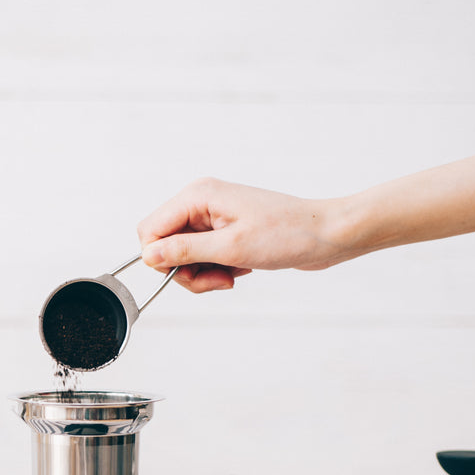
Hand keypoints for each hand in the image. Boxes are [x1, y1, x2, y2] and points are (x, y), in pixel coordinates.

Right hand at [137, 178, 357, 292]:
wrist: (326, 235)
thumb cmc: (287, 235)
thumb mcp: (231, 248)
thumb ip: (184, 250)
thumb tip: (148, 255)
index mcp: (198, 196)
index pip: (150, 229)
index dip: (160, 258)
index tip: (187, 272)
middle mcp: (201, 202)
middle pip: (165, 245)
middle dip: (186, 270)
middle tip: (217, 279)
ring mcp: (212, 217)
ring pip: (183, 256)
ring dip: (202, 274)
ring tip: (231, 276)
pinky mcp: (224, 231)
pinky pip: (202, 257)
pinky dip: (216, 270)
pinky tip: (240, 269)